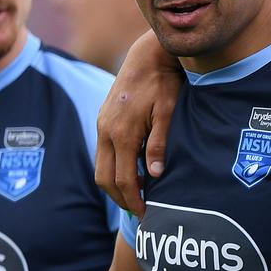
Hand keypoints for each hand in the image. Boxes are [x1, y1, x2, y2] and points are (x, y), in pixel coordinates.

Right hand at [95, 30, 181, 216]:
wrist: (148, 55)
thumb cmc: (164, 83)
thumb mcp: (169, 112)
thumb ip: (160, 144)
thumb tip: (155, 175)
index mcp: (122, 133)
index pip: (123, 180)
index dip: (134, 201)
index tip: (146, 214)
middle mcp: (106, 131)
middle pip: (105, 178)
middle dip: (121, 198)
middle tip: (140, 211)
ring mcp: (102, 124)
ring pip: (101, 167)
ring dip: (115, 184)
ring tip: (137, 194)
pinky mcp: (103, 119)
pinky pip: (103, 153)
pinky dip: (114, 168)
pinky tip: (134, 170)